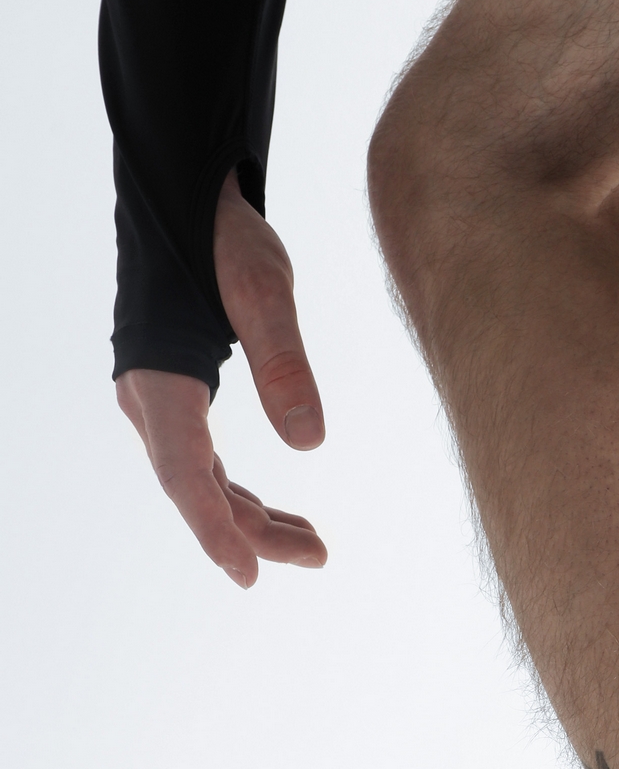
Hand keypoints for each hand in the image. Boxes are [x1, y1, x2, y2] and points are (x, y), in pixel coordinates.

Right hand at [115, 170, 326, 586]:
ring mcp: (161, 400)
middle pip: (198, 489)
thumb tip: (312, 445)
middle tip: (319, 556)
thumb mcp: (265, 290)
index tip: (248, 575)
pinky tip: (281, 516)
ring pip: (204, 482)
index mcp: (162, 377)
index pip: (187, 475)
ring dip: (254, 519)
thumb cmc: (224, 234)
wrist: (191, 192)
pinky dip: (243, 493)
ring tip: (314, 546)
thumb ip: (286, 365)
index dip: (217, 530)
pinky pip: (206, 464)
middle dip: (253, 533)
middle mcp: (150, 397)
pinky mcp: (180, 396)